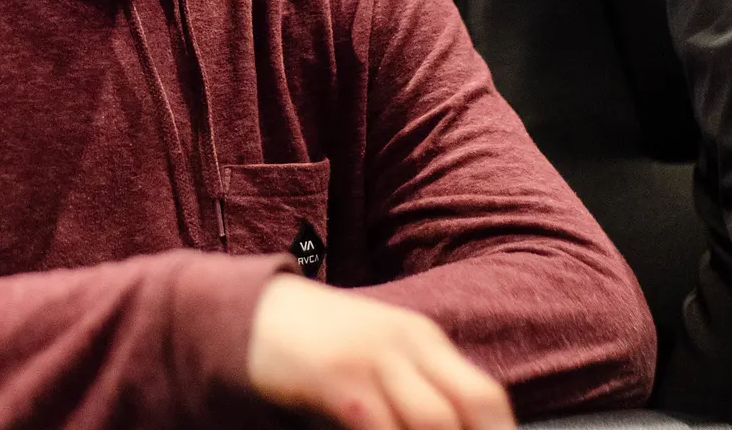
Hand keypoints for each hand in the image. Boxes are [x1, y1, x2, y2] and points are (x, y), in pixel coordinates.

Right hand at [248, 274, 514, 429]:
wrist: (246, 314)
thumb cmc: (311, 348)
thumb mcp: (371, 358)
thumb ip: (407, 392)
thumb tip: (446, 426)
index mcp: (421, 339)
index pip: (485, 396)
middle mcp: (405, 343)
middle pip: (470, 407)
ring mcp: (370, 356)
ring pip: (432, 421)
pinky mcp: (334, 376)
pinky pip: (377, 428)